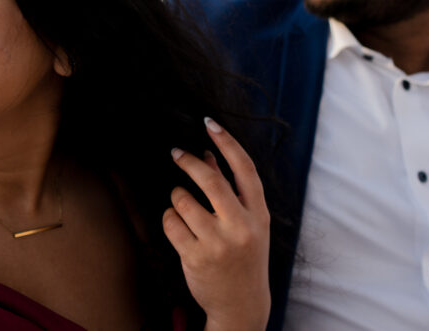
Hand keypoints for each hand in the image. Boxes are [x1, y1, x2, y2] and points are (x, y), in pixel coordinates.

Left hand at [163, 117, 270, 330]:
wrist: (242, 304)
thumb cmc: (244, 256)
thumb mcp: (248, 222)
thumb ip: (230, 189)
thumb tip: (208, 154)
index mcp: (259, 214)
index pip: (244, 169)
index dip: (227, 142)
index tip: (210, 123)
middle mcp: (241, 227)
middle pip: (210, 179)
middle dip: (188, 161)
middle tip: (177, 153)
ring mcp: (218, 243)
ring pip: (183, 200)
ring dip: (177, 196)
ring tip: (182, 204)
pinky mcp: (195, 257)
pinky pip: (170, 223)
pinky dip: (169, 218)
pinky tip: (177, 225)